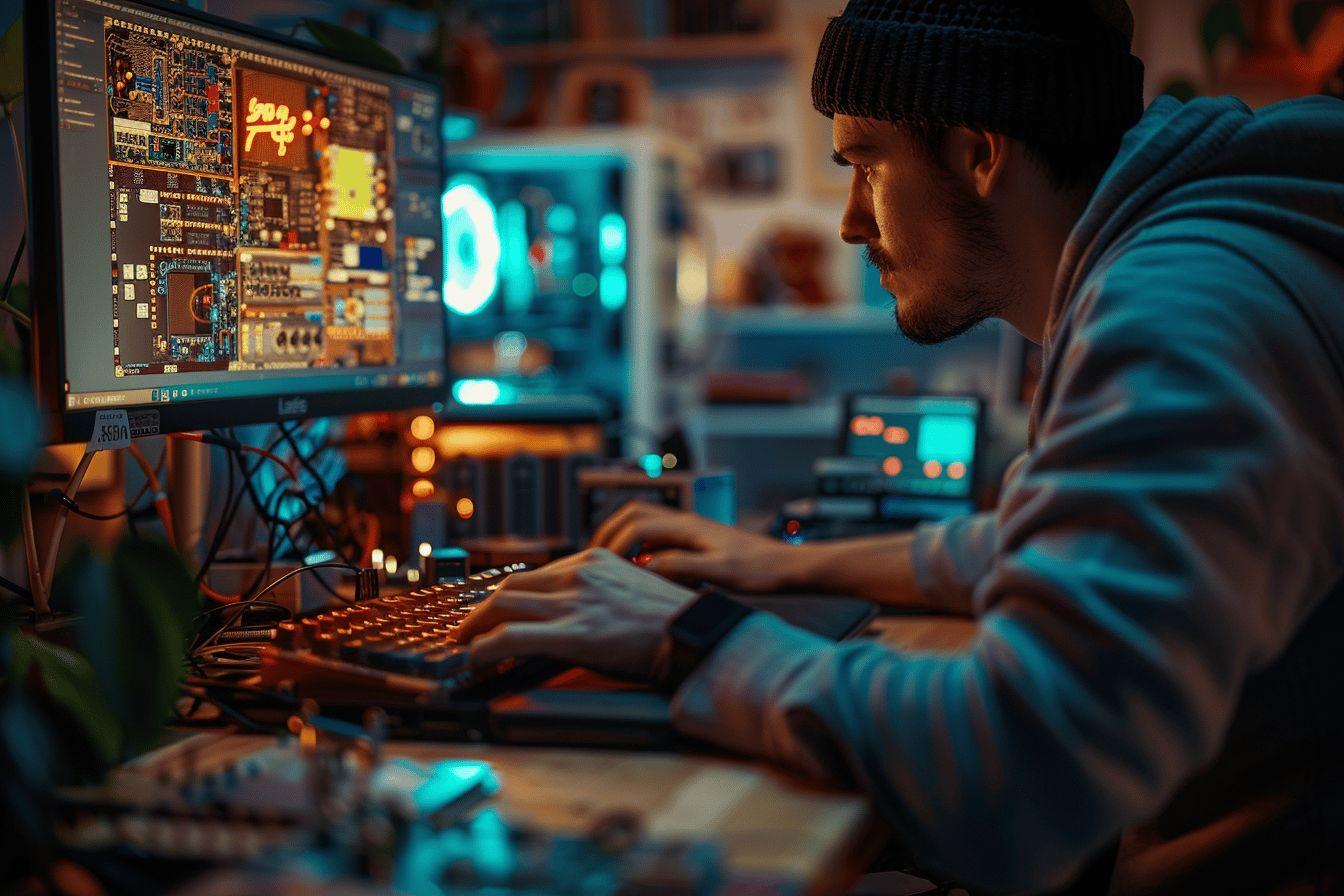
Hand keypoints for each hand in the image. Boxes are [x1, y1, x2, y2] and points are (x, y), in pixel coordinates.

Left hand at [457, 548, 696, 680]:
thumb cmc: (671, 621)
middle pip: (510, 587)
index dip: (507, 596)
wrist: (694, 634)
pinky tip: (475, 659)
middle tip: (468, 629)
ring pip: (503, 606)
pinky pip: (511, 636)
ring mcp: (574, 603)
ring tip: (464, 645)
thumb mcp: (630, 589)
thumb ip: (598, 592)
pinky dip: (485, 648)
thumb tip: (575, 611)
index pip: (535, 575)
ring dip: (474, 627)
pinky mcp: (572, 633)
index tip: (496, 611)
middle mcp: (578, 575)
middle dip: (481, 610)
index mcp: (592, 561)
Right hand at [591, 502, 798, 591]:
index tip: (603, 567)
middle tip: (593, 556)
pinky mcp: (697, 540)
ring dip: (622, 534)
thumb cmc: (759, 570)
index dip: (615, 544)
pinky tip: (640, 567)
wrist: (786, 567)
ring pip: (645, 519)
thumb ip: (683, 567)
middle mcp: (686, 522)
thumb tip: (647, 566)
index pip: (636, 525)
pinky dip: (640, 545)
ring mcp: (691, 529)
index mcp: (688, 526)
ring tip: (609, 559)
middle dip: (609, 531)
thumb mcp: (720, 573)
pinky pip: (658, 534)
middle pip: (634, 512)